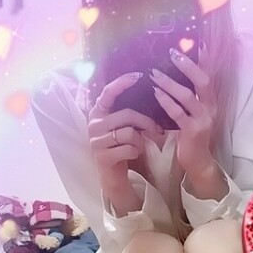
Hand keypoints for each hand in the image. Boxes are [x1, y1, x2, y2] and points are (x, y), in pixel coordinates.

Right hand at [88, 72, 163, 213]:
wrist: (113, 177)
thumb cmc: (122, 148)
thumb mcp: (124, 128)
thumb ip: (130, 114)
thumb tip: (153, 94)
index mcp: (98, 112)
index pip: (108, 92)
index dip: (122, 83)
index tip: (138, 75)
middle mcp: (93, 124)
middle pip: (127, 115)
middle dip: (146, 122)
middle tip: (159, 130)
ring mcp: (96, 141)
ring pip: (129, 133)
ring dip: (141, 140)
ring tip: (141, 146)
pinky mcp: (102, 156)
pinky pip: (129, 149)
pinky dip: (137, 151)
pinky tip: (135, 154)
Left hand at [149, 44, 217, 175]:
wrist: (198, 162)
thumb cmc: (192, 137)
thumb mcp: (193, 115)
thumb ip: (188, 99)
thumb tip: (171, 78)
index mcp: (211, 103)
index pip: (209, 77)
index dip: (205, 61)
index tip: (198, 44)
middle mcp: (210, 109)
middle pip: (203, 81)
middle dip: (188, 66)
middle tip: (172, 53)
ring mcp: (203, 120)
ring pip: (187, 96)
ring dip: (170, 82)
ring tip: (155, 73)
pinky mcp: (192, 131)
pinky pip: (178, 113)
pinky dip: (166, 101)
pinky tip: (156, 93)